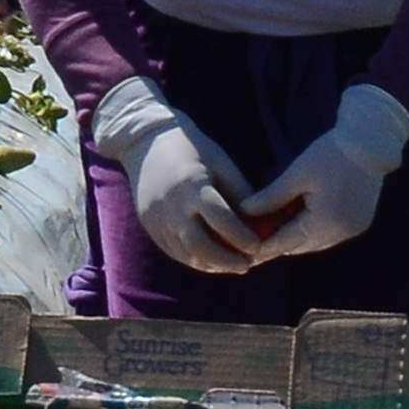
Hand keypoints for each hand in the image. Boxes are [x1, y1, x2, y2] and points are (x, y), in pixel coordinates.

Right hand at [92, 77, 263, 276]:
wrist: (145, 143)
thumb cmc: (193, 149)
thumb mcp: (221, 163)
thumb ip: (240, 192)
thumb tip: (262, 222)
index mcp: (192, 185)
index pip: (221, 219)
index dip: (242, 237)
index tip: (259, 246)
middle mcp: (172, 206)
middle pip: (200, 245)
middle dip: (226, 260)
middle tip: (248, 264)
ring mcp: (157, 219)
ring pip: (186, 254)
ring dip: (212, 264)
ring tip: (234, 265)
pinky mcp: (150, 226)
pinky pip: (174, 251)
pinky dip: (196, 259)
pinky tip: (213, 260)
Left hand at [241, 85, 408, 262]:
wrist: (371, 143)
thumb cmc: (331, 154)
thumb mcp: (297, 174)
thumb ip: (271, 197)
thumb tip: (244, 211)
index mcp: (324, 223)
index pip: (285, 243)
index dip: (264, 247)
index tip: (245, 251)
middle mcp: (340, 234)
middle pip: (301, 247)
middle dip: (279, 243)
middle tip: (255, 240)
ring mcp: (353, 230)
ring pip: (315, 243)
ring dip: (297, 237)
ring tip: (273, 230)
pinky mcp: (360, 222)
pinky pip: (330, 235)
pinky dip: (313, 231)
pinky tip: (300, 220)